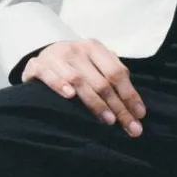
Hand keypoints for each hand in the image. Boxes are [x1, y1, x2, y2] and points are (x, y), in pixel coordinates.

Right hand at [21, 39, 146, 136]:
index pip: (117, 73)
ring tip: (108, 120)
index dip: (130, 95)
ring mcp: (56, 56)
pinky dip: (59, 85)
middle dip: (118, 107)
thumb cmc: (75, 66)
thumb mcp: (95, 66)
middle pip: (102, 81)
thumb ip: (113, 79)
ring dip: (95, 102)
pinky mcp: (36, 65)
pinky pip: (48, 75)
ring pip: (78, 80)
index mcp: (95, 48)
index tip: (140, 115)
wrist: (42, 56)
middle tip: (130, 127)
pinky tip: (69, 96)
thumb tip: (136, 109)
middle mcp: (76, 49)